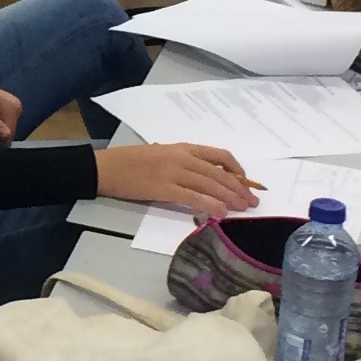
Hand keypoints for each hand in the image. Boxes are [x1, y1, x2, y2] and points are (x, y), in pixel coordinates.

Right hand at [95, 141, 257, 215]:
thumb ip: (181, 162)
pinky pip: (194, 198)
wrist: (107, 167)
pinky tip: (221, 213)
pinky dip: (211, 205)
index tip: (245, 180)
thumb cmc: (130, 161)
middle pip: (219, 173)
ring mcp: (174, 173)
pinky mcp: (164, 189)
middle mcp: (182, 158)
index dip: (236, 168)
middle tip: (253, 201)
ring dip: (230, 197)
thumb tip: (202, 176)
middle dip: (239, 188)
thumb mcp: (161, 154)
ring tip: (243, 208)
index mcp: (182, 148)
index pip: (218, 155)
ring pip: (211, 185)